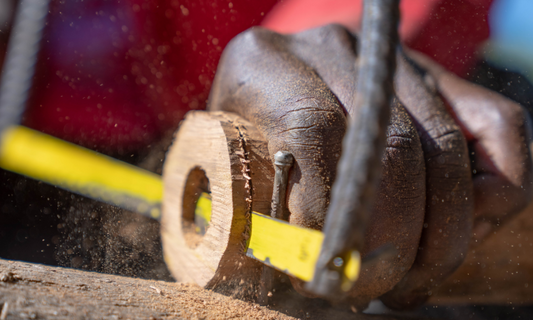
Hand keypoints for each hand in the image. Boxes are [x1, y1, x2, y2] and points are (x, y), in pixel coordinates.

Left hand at [207, 24, 532, 309]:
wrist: (276, 96)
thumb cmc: (244, 149)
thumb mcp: (229, 170)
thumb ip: (244, 205)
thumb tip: (286, 277)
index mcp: (263, 64)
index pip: (312, 130)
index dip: (327, 212)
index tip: (325, 272)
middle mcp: (330, 49)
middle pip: (389, 144)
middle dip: (393, 240)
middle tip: (377, 290)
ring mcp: (389, 60)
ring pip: (445, 146)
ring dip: (442, 235)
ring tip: (412, 283)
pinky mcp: (438, 77)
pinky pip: (499, 125)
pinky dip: (496, 191)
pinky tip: (463, 233)